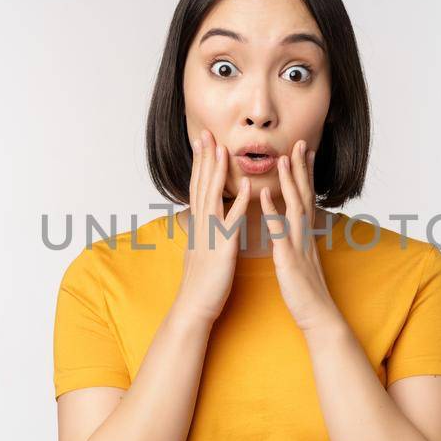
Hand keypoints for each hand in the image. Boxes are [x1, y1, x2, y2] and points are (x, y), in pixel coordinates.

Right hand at [173, 128, 251, 322]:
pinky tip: (246, 185)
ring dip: (217, 171)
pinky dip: (239, 202)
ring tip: (222, 148)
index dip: (200, 164)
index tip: (202, 143)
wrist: (195, 306)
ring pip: (212, 196)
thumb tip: (202, 219)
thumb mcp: (200, 250)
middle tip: (204, 133)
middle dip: (204, 159)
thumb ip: (203, 231)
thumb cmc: (202, 282)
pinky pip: (232, 221)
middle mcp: (201, 225)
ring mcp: (210, 235)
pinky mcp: (222, 248)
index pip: (198, 187)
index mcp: (198, 225)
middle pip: (201, 185)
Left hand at [259, 139, 342, 331]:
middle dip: (301, 169)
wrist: (318, 316)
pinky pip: (280, 233)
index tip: (303, 152)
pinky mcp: (289, 259)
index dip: (305, 175)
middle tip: (299, 143)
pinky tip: (264, 196)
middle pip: (305, 195)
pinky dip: (272, 213)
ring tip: (282, 160)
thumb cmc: (306, 291)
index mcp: (305, 235)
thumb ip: (297, 241)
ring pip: (296, 208)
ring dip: (289, 183)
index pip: (306, 198)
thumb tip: (293, 227)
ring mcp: (299, 245)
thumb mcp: (302, 260)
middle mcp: (305, 235)